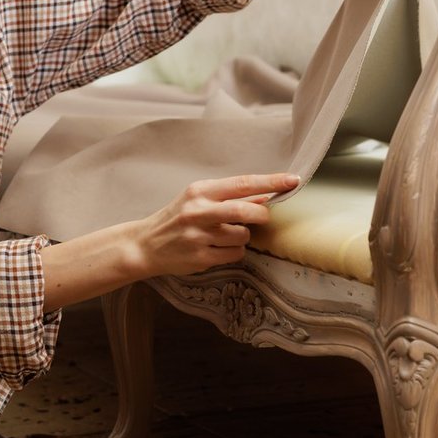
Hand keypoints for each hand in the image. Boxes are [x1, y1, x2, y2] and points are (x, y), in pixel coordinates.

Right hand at [131, 173, 299, 276]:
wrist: (145, 245)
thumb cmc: (176, 219)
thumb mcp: (198, 200)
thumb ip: (229, 197)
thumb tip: (264, 195)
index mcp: (200, 191)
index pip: (242, 183)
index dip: (271, 182)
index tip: (292, 180)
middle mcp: (198, 211)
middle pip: (245, 210)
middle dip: (261, 214)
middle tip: (262, 216)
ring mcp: (199, 236)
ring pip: (242, 235)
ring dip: (243, 236)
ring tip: (226, 235)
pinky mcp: (200, 257)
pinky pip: (235, 254)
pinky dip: (234, 252)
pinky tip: (218, 249)